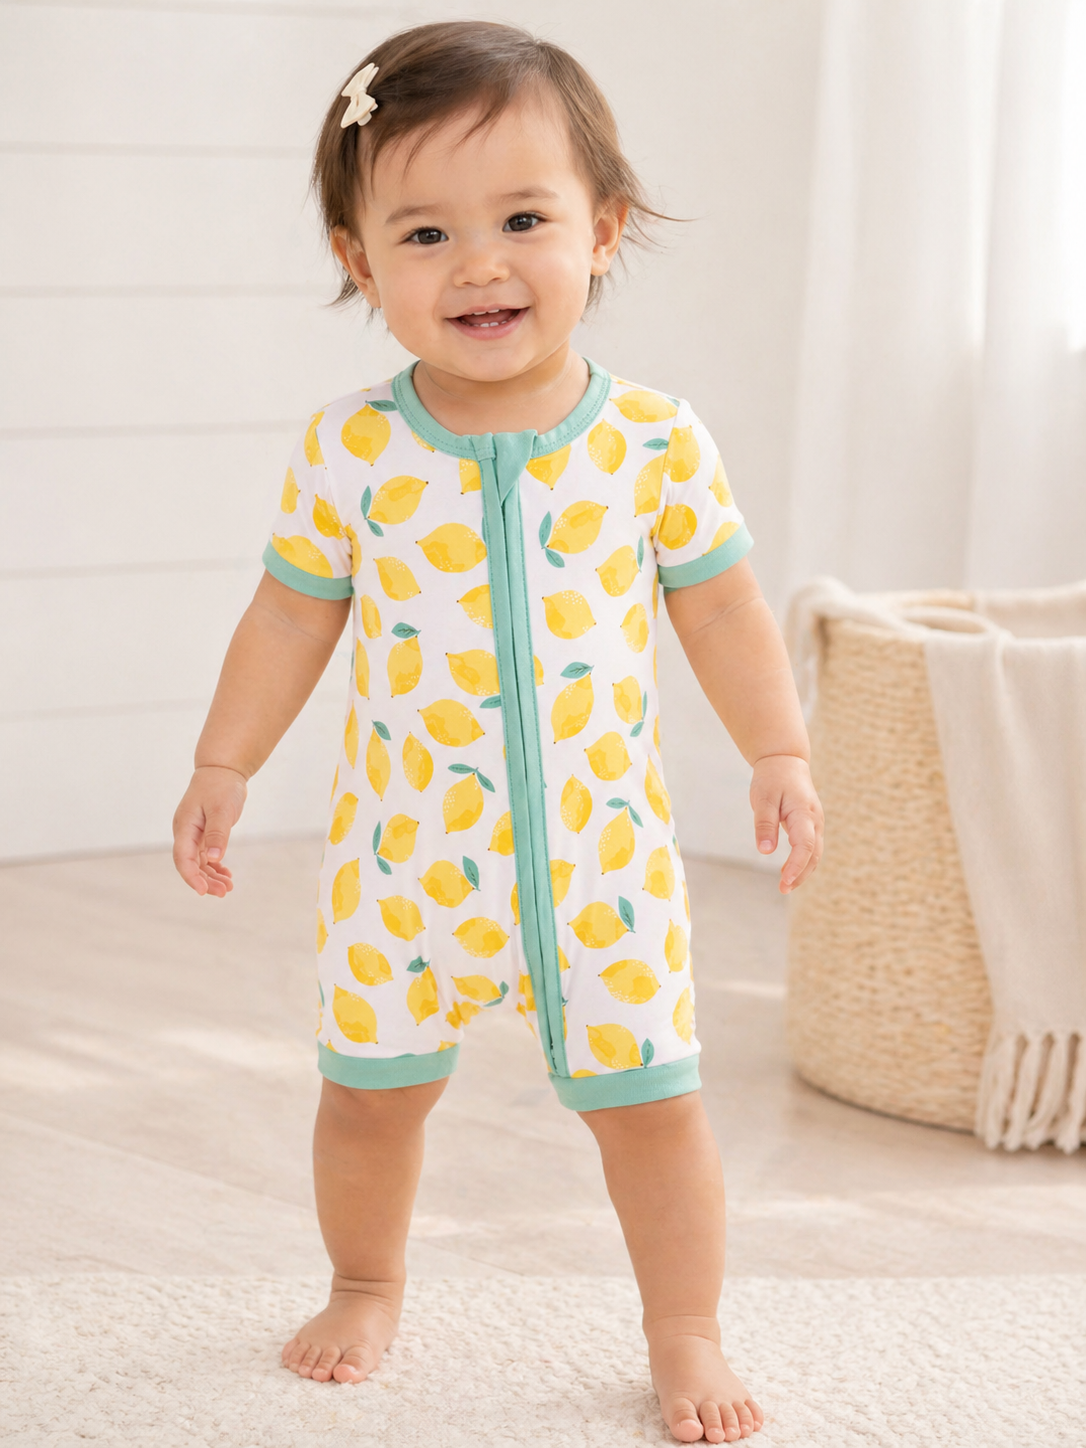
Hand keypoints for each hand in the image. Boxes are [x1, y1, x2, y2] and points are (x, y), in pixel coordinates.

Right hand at [172, 765, 247, 897]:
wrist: (222, 770)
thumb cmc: (221, 787)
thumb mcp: (222, 810)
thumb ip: (217, 834)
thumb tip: (213, 859)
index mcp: (184, 826)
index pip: (182, 858)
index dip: (191, 877)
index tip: (204, 891)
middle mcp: (185, 832)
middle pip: (189, 864)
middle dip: (204, 881)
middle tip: (224, 892)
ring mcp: (193, 833)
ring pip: (198, 862)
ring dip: (211, 876)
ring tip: (228, 887)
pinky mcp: (203, 833)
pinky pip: (205, 855)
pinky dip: (214, 866)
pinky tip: (226, 874)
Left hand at [750, 754, 822, 893]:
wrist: (784, 760)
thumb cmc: (772, 778)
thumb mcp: (763, 798)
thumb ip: (764, 824)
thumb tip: (765, 851)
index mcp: (803, 812)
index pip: (804, 845)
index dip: (796, 865)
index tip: (785, 881)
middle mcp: (814, 819)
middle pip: (814, 854)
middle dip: (801, 874)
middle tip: (783, 889)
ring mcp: (815, 822)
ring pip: (814, 853)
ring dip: (803, 871)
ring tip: (785, 886)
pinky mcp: (810, 824)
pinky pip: (810, 847)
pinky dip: (802, 861)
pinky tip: (788, 871)